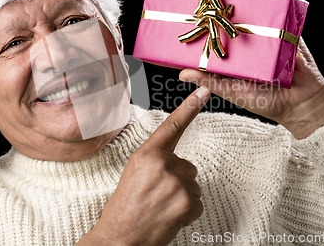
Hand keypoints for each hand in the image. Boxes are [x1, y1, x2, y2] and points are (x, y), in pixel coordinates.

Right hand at [79, 87, 209, 245]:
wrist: (120, 238)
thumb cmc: (125, 208)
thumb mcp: (135, 174)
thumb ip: (158, 162)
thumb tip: (188, 164)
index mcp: (147, 154)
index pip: (172, 126)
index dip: (189, 107)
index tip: (203, 91)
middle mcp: (163, 165)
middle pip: (189, 167)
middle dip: (179, 181)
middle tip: (157, 197)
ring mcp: (177, 184)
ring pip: (194, 187)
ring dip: (182, 198)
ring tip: (161, 208)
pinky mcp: (187, 203)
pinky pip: (198, 204)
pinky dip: (187, 213)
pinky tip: (169, 218)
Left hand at [179, 0, 323, 139]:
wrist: (300, 103)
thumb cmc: (264, 100)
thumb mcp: (232, 90)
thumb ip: (209, 81)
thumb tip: (182, 73)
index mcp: (230, 49)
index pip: (215, 22)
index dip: (209, 7)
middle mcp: (246, 37)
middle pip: (235, 7)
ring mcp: (266, 32)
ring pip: (256, 3)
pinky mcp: (286, 29)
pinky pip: (280, 7)